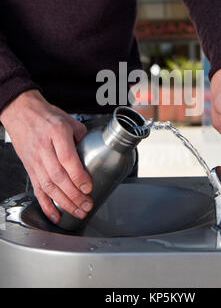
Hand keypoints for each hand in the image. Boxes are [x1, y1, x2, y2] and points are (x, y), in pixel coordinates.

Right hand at [0, 90, 92, 223]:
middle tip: (87, 205)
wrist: (21, 112)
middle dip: (74, 195)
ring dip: (64, 203)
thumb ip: (82, 136)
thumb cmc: (45, 115)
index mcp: (56, 133)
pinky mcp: (29, 168)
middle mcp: (44, 148)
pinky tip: (55, 215)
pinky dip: (46, 205)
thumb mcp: (68, 120)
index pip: (67, 159)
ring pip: (48, 186)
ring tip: (77, 212)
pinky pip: (37, 189)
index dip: (78, 176)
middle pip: (58, 177)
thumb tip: (92, 151)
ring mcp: (35, 160)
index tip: (88, 187)